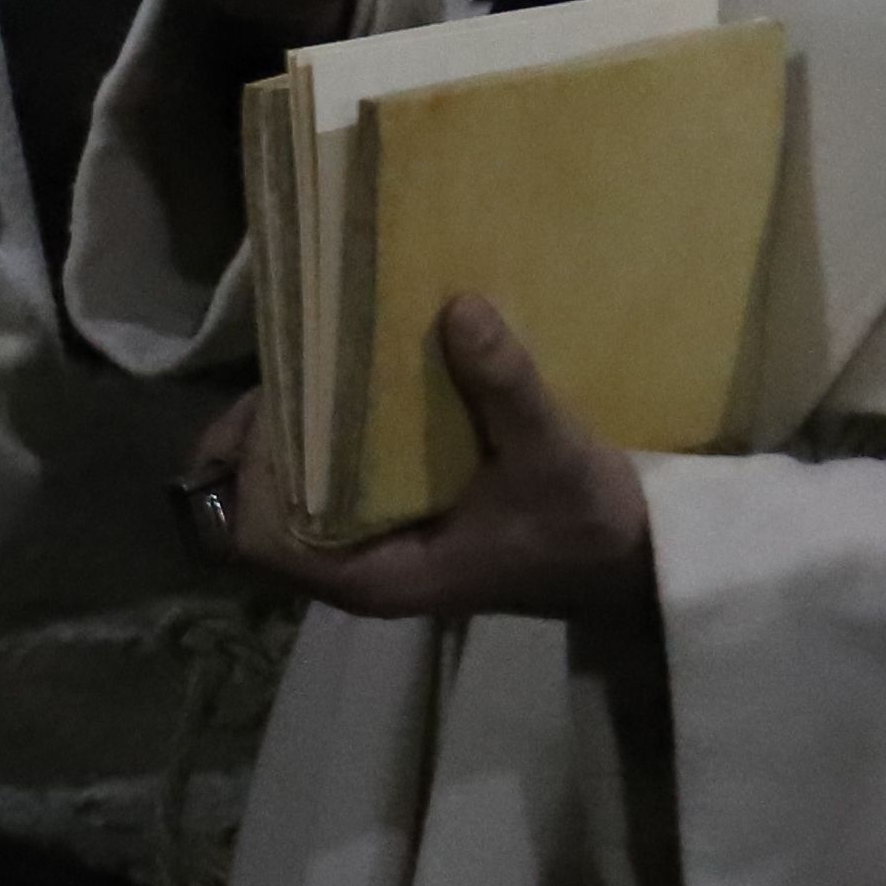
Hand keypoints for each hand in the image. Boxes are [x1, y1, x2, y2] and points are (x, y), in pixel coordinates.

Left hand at [193, 297, 658, 627]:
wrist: (632, 558)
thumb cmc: (586, 523)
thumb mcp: (551, 453)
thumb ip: (504, 386)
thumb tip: (461, 310)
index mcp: (373, 576)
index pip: (258, 535)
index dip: (255, 468)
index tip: (291, 398)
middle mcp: (355, 567)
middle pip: (253, 507)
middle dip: (261, 434)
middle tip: (299, 356)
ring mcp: (370, 545)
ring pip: (284, 489)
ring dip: (289, 427)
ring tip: (318, 356)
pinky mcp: (390, 518)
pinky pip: (323, 476)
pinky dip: (321, 433)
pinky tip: (345, 379)